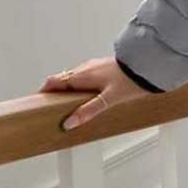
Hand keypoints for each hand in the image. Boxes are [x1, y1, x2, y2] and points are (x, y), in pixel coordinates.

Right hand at [38, 56, 152, 131]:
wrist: (148, 65)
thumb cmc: (130, 80)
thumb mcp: (108, 100)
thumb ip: (88, 111)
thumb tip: (69, 122)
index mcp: (82, 75)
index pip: (54, 81)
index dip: (44, 91)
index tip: (39, 101)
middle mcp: (86, 68)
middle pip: (63, 80)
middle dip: (56, 92)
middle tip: (54, 107)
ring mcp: (95, 66)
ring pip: (75, 78)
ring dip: (70, 89)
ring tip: (71, 105)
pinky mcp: (104, 67)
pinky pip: (86, 76)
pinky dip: (82, 86)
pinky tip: (90, 95)